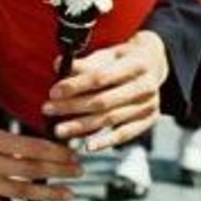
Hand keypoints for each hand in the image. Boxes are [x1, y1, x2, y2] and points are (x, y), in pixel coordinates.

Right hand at [0, 123, 81, 200]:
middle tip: (79, 171)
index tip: (71, 152)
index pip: (30, 145)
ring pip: (23, 190)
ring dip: (50, 194)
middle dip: (60, 170)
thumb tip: (31, 147)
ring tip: (69, 194)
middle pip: (32, 168)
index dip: (55, 151)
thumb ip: (1, 139)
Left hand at [42, 30, 166, 150]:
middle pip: (103, 101)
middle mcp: (146, 86)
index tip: (53, 92)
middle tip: (48, 110)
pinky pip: (125, 134)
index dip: (75, 85)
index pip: (100, 77)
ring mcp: (149, 105)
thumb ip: (84, 62)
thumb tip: (58, 65)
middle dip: (72, 107)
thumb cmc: (122, 59)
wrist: (153, 65)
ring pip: (110, 119)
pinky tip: (88, 146)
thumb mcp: (106, 54)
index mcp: (136, 64)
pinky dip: (106, 141)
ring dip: (82, 126)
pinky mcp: (149, 120)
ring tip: (59, 130)